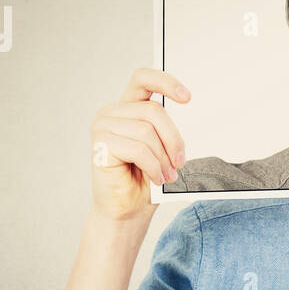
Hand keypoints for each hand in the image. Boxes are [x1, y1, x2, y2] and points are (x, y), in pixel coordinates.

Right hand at [90, 69, 189, 220]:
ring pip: (147, 132)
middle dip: (173, 139)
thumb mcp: (161, 148)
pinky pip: (139, 149)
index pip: (143, 79)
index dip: (166, 82)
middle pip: (154, 111)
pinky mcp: (100, 145)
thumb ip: (165, 128)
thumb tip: (186, 106)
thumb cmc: (144, 180)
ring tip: (167, 174)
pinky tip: (156, 178)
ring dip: (163, 158)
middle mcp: (111, 113)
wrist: (127, 210)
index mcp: (127, 108)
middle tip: (180, 162)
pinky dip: (154, 166)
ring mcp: (102, 127)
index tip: (188, 97)